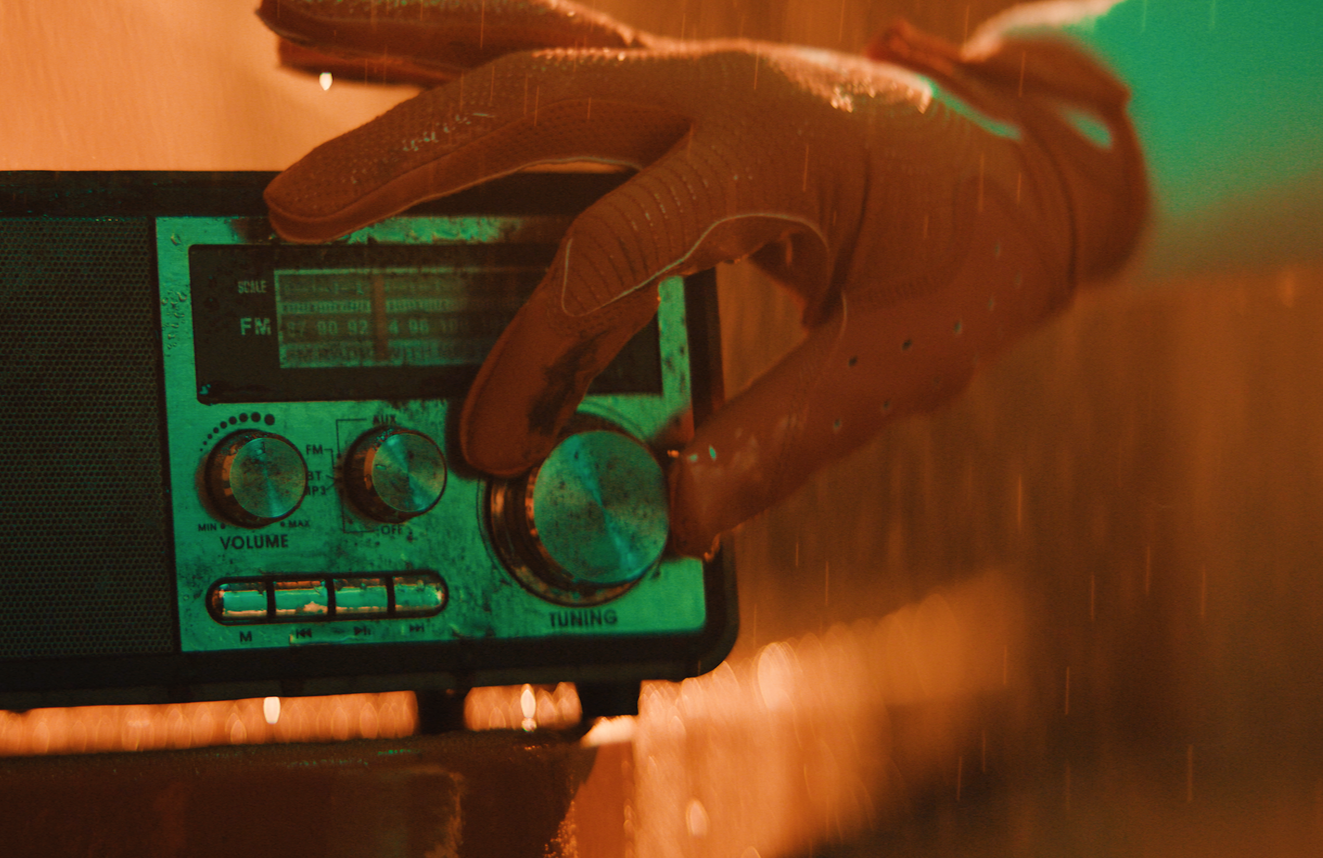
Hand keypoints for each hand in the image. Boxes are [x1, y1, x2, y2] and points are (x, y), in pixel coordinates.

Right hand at [259, 0, 1147, 552]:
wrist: (1040, 155)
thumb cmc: (979, 248)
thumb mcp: (908, 358)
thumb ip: (784, 436)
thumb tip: (665, 514)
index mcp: (778, 146)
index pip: (616, 244)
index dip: (542, 347)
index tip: (494, 433)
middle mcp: (717, 83)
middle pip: (531, 95)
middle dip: (405, 152)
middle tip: (296, 208)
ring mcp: (686, 67)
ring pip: (515, 32)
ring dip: (395, 36)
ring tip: (282, 25)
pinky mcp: (665, 78)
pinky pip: (531, 42)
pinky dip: (433, 40)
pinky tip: (343, 41)